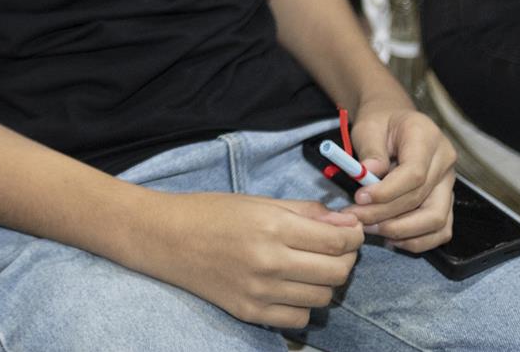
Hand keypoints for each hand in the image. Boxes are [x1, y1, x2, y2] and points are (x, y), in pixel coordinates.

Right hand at [131, 190, 360, 328]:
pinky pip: (299, 318)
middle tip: (335, 248)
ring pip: (322, 298)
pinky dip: (303, 304)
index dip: (354, 235)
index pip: (338, 241)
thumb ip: (305, 212)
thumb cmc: (211, 212)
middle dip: (345, 259)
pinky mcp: (249, 313)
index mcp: (272, 227)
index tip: (351, 230)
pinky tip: (291, 287)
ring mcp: (259, 292)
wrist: (165, 238)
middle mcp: (269, 262)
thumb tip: (346, 223)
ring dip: (326, 282)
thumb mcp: (258, 202)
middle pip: (337, 272)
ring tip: (311, 267)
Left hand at [345, 100, 455, 251]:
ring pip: (436, 220)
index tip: (360, 198)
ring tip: (371, 228)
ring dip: (402, 231)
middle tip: (357, 217)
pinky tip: (391, 237)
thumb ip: (370, 150)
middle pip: (422, 199)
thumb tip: (368, 173)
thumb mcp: (368, 128)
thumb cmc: (380, 124)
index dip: (387, 191)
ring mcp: (448, 183)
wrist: (394, 122)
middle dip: (386, 214)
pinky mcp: (446, 200)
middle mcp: (445, 161)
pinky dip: (417, 240)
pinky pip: (440, 229)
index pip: (414, 173)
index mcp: (427, 137)